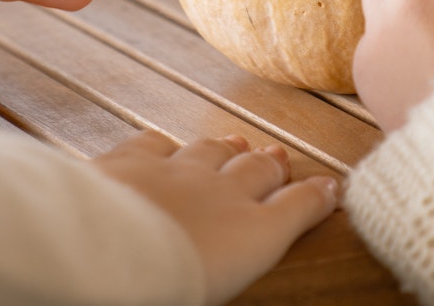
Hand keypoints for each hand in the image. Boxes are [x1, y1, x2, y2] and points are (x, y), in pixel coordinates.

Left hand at [96, 132, 338, 303]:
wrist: (104, 258)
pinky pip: (157, 144)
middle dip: (272, 166)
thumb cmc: (162, 294)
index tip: (330, 187)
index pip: (298, 207)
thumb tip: (225, 264)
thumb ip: (229, 268)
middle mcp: (224, 195)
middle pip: (259, 171)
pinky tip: (166, 146)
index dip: (316, 196)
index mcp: (253, 236)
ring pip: (213, 151)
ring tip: (237, 143)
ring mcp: (178, 172)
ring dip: (227, 149)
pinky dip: (166, 147)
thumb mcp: (215, 293)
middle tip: (278, 159)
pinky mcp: (133, 160)